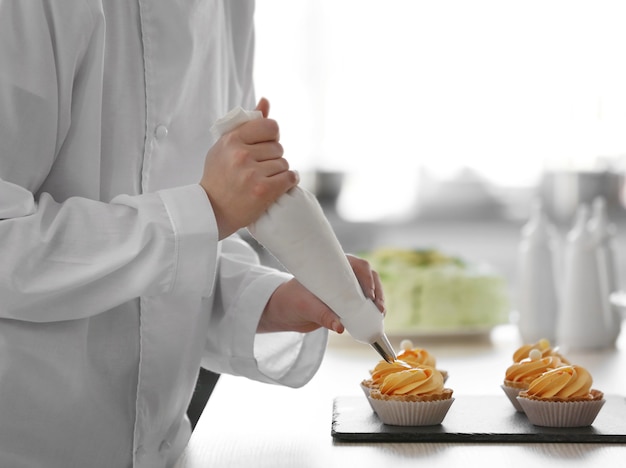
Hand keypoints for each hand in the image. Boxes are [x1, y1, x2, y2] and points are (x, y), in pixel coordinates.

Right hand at [200, 98, 298, 238]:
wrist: (212, 210)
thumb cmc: (219, 176)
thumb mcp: (226, 146)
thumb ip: (247, 124)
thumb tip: (266, 101)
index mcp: (232, 140)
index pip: (269, 126)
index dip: (272, 136)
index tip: (266, 145)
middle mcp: (241, 154)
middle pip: (278, 147)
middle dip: (273, 157)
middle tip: (261, 167)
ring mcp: (252, 173)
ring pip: (284, 163)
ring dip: (279, 171)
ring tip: (264, 179)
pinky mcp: (263, 190)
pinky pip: (290, 177)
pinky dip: (289, 181)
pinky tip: (280, 184)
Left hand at [257, 254, 384, 333]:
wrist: (284, 311)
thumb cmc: (291, 301)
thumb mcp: (305, 307)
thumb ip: (322, 316)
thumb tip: (340, 327)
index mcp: (332, 266)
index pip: (356, 265)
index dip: (367, 277)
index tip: (369, 294)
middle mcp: (342, 274)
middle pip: (368, 276)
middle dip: (377, 291)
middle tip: (379, 308)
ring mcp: (346, 288)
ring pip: (370, 290)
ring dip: (378, 301)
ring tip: (380, 315)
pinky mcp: (347, 302)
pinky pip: (364, 303)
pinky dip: (371, 310)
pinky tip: (375, 320)